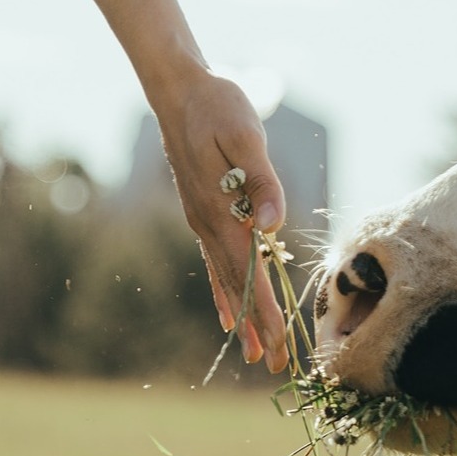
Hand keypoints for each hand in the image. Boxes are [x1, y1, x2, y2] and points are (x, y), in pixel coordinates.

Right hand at [153, 71, 289, 372]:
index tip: (277, 345)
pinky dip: (223, 292)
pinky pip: (214, 262)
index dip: (264, 310)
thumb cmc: (218, 105)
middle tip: (272, 366)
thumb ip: (262, 181)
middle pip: (237, 286)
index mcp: (222, 210)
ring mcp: (201, 220)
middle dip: (256, 326)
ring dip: (241, 317)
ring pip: (225, 279)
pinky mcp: (200, 212)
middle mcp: (208, 223)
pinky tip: (227, 314)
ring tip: (252, 352)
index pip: (248, 272)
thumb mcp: (246, 136)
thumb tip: (274, 224)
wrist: (179, 89)